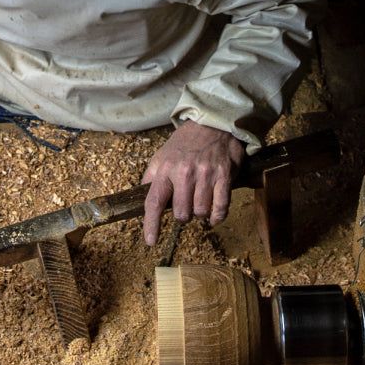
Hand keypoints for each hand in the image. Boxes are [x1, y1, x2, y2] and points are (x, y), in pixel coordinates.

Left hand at [141, 120, 244, 245]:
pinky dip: (216, 217)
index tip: (150, 241)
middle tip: (185, 207)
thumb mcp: (163, 154)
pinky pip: (220, 208)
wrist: (213, 122)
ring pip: (200, 213)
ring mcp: (205, 175)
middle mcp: (184, 173)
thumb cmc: (186, 142)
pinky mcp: (224, 176)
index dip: (151, 225)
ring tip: (199, 203)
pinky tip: (213, 215)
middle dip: (182, 216)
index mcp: (166, 168)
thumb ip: (152, 175)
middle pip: (180, 213)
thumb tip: (141, 195)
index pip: (154, 202)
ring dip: (199, 214)